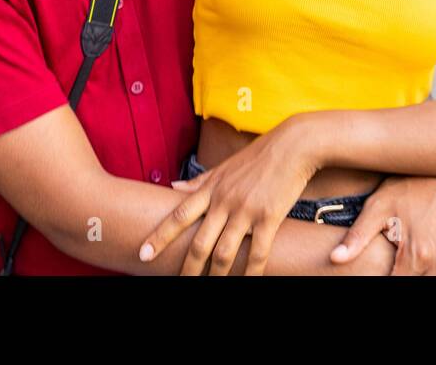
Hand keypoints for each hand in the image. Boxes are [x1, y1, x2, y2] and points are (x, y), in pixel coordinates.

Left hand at [140, 120, 318, 275]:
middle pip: (199, 243)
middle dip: (188, 270)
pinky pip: (257, 253)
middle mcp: (224, 201)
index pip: (178, 216)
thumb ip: (198, 180)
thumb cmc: (258, 156)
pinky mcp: (269, 217)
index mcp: (211, 189)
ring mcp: (245, 210)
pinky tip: (247, 283)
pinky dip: (251, 273)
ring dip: (216, 276)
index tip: (143, 254)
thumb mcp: (223, 167)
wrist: (293, 145)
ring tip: (211, 289)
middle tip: (180, 285)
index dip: (159, 237)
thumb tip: (172, 186)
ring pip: (224, 253)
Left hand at [330, 176, 435, 275]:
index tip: (387, 266)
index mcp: (418, 255)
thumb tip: (334, 258)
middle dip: (409, 275)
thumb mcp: (376, 208)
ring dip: (434, 275)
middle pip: (424, 285)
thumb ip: (357, 237)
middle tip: (403, 256)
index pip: (399, 284)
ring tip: (421, 256)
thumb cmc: (402, 187)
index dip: (387, 278)